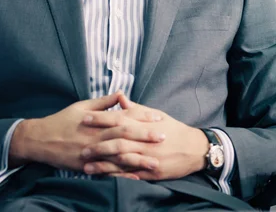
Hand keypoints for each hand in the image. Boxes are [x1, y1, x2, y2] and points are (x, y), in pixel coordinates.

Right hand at [8, 91, 164, 172]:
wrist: (41, 140)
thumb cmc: (63, 120)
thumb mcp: (82, 106)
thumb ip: (104, 102)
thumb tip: (122, 93)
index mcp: (97, 120)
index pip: (124, 116)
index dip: (142, 116)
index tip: (158, 116)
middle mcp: (96, 136)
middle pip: (125, 136)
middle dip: (145, 136)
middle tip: (164, 137)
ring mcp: (92, 153)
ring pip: (119, 156)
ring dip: (139, 159)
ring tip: (156, 162)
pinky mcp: (87, 167)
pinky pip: (108, 173)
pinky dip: (123, 175)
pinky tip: (136, 178)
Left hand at [80, 94, 208, 179]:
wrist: (194, 148)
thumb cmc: (172, 128)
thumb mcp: (155, 114)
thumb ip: (135, 108)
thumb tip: (119, 97)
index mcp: (144, 124)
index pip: (119, 119)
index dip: (101, 118)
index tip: (85, 118)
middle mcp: (145, 141)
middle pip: (117, 142)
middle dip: (98, 144)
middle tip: (81, 147)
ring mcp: (148, 158)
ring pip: (122, 161)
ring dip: (103, 164)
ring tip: (86, 166)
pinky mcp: (152, 173)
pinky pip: (131, 176)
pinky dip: (117, 177)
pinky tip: (104, 178)